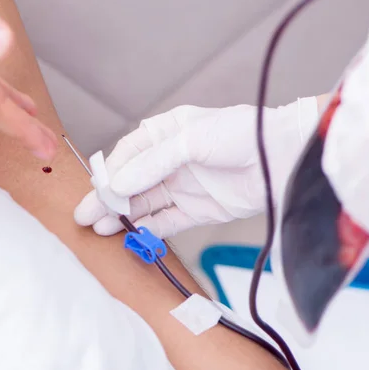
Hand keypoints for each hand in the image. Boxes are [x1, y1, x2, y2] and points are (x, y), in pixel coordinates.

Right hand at [74, 97, 319, 237]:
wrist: (285, 158)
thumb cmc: (242, 135)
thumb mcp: (192, 139)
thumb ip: (153, 163)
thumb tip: (119, 184)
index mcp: (165, 134)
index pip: (127, 155)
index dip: (109, 174)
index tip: (96, 192)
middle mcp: (169, 161)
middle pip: (130, 182)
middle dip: (107, 199)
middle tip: (83, 216)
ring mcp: (182, 187)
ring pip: (144, 204)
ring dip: (122, 216)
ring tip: (100, 229)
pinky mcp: (197, 210)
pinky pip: (166, 221)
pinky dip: (148, 230)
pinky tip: (130, 235)